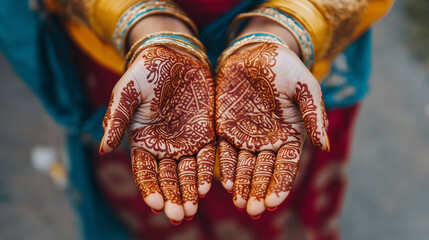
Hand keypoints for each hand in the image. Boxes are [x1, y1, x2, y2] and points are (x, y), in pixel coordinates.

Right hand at [99, 46, 215, 222]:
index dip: (150, 189)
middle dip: (173, 198)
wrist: (172, 56)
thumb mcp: (126, 93)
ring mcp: (185, 141)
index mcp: (142, 141)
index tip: (156, 206)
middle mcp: (164, 146)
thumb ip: (116, 119)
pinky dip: (206, 170)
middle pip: (168, 178)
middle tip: (180, 216)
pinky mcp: (205, 132)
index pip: (145, 172)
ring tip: (193, 209)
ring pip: (187, 172)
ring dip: (190, 191)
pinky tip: (207, 186)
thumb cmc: (145, 73)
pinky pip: (207, 155)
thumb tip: (104, 148)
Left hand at [216, 43, 328, 216]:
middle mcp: (269, 141)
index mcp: (291, 136)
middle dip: (259, 191)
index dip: (280, 184)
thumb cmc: (286, 68)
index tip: (273, 202)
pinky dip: (226, 166)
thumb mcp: (306, 87)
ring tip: (240, 203)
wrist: (256, 52)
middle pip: (264, 171)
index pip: (287, 165)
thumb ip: (315, 115)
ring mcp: (246, 136)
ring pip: (245, 166)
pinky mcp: (226, 128)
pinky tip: (225, 181)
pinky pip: (225, 151)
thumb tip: (325, 146)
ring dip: (243, 185)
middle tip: (253, 210)